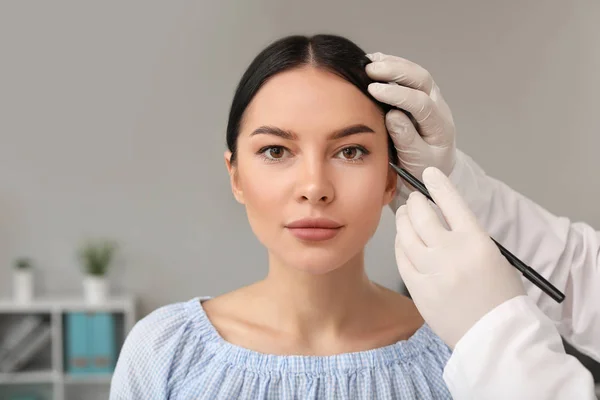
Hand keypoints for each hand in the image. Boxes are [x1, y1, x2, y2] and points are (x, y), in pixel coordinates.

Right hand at [365, 52, 455, 210]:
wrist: (433, 165)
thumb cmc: (424, 166)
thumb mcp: (416, 160)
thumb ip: (406, 139)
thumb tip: (392, 115)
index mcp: (439, 126)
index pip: (421, 103)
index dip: (397, 94)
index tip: (373, 90)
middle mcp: (438, 106)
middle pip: (422, 79)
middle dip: (396, 71)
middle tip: (370, 69)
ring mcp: (432, 97)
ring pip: (417, 72)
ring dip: (394, 64)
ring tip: (370, 61)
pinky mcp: (421, 93)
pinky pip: (410, 74)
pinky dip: (393, 65)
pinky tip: (376, 61)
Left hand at [395, 166, 524, 347]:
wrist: (495, 336)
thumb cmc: (500, 297)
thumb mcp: (493, 256)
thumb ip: (466, 236)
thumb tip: (442, 219)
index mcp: (476, 242)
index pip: (452, 202)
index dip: (437, 184)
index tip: (429, 174)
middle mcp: (451, 253)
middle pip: (422, 215)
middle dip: (415, 202)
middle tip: (413, 200)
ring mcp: (432, 271)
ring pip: (406, 235)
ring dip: (403, 220)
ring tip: (404, 215)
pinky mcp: (418, 288)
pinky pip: (401, 258)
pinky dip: (399, 245)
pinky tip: (402, 241)